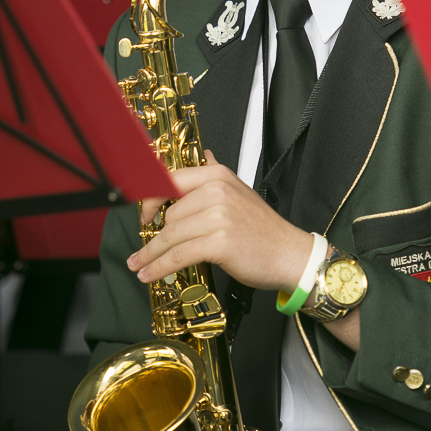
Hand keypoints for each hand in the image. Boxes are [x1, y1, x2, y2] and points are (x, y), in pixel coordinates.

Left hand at [129, 152, 314, 291]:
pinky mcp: (219, 242)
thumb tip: (204, 156)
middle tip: (146, 251)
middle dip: (156, 237)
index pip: (170, 181)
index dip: (151, 200)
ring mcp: (219, 216)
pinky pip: (179, 255)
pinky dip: (160, 267)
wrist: (291, 255)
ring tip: (140, 266)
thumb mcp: (240, 193)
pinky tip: (150, 273)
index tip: (145, 216)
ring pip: (170, 236)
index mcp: (219, 176)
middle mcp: (217, 192)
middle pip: (170, 215)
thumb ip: (216, 176)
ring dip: (151, 256)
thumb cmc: (264, 230)